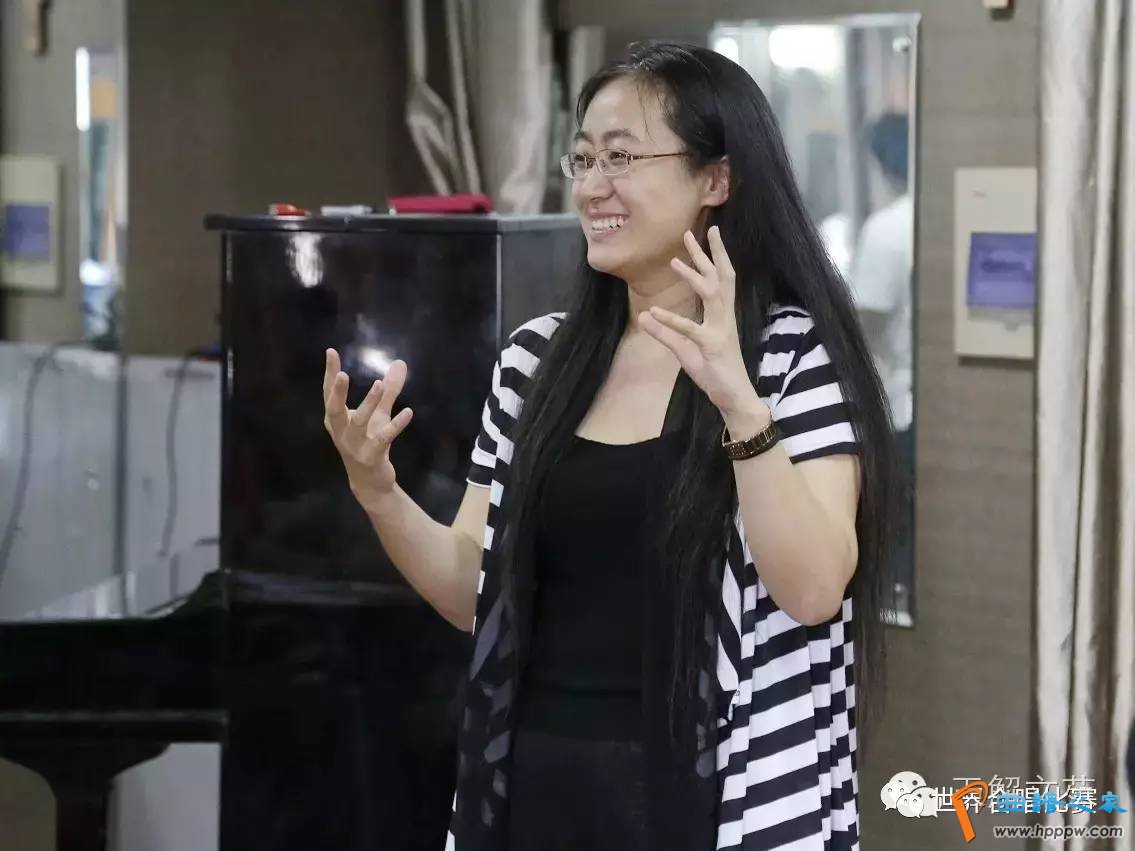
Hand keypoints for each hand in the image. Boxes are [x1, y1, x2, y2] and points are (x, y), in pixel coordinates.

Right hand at [322, 348, 413, 504]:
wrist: (371, 482)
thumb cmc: (370, 443)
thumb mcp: (380, 414)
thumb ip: (389, 390)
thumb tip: (399, 363)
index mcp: (336, 419)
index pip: (329, 394)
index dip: (330, 373)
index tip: (331, 352)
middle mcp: (341, 431)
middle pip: (334, 409)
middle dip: (337, 392)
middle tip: (343, 374)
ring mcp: (354, 446)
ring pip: (359, 422)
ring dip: (369, 403)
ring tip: (379, 384)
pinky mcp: (371, 456)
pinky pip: (383, 438)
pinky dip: (395, 425)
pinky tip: (408, 412)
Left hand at [638, 227, 765, 419]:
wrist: (734, 397)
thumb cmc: (714, 371)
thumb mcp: (685, 350)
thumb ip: (666, 333)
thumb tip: (643, 317)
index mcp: (722, 316)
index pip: (722, 278)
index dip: (717, 255)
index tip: (710, 233)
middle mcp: (724, 318)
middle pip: (719, 278)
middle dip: (706, 255)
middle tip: (691, 233)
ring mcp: (719, 330)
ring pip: (711, 295)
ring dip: (692, 276)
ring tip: (673, 261)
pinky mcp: (711, 347)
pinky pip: (690, 330)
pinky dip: (671, 320)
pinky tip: (653, 311)